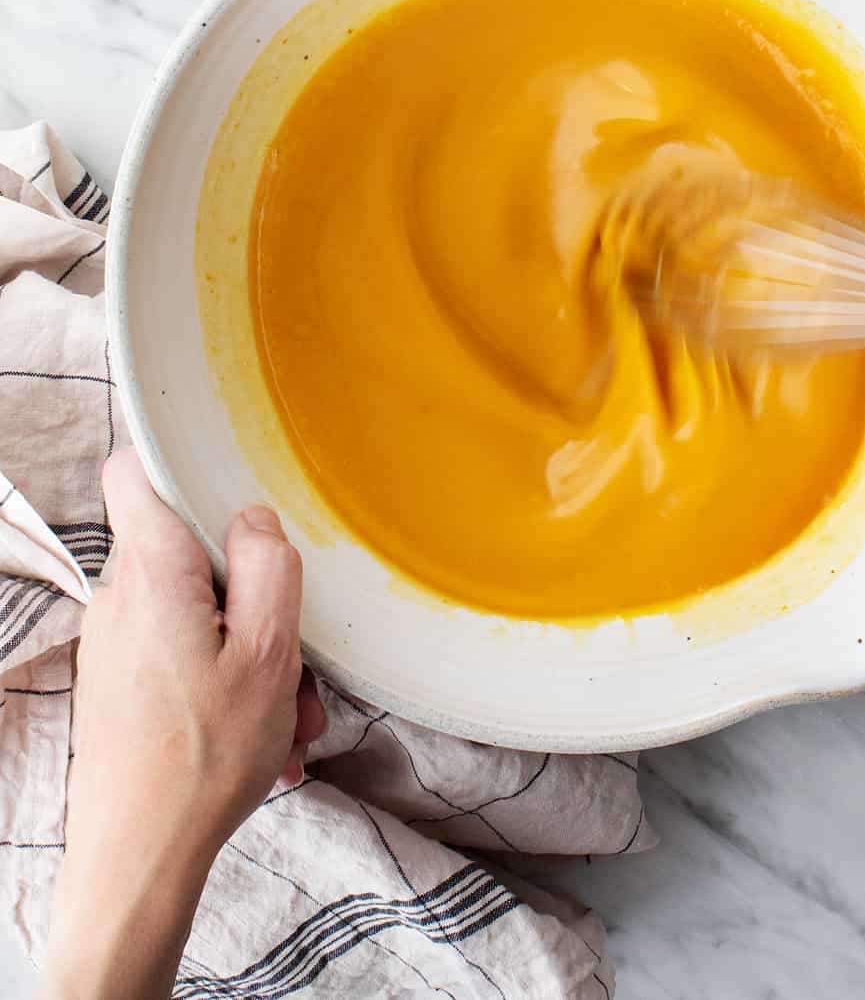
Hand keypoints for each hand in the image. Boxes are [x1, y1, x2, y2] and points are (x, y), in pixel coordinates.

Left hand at [41, 450, 325, 999]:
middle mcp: (120, 599)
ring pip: (197, 609)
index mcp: (152, 574)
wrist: (137, 861)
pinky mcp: (119, 679)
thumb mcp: (268, 654)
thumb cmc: (200, 761)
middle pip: (191, 552)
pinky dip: (227, 678)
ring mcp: (115, 642)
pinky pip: (184, 650)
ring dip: (252, 650)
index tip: (230, 481)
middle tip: (294, 651)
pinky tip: (261, 733)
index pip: (133, 470)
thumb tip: (256, 519)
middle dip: (255, 593)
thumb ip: (270, 567)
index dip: (178, 459)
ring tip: (287, 712)